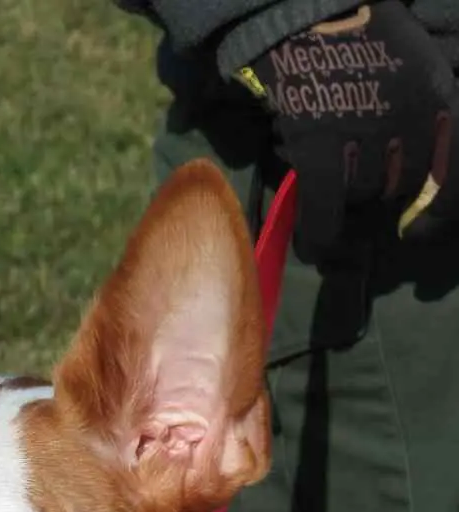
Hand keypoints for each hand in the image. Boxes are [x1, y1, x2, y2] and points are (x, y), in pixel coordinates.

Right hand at [236, 1, 457, 259]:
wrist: (311, 11)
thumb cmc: (365, 35)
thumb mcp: (419, 64)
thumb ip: (426, 111)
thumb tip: (424, 174)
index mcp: (438, 98)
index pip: (453, 171)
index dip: (442, 209)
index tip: (423, 230)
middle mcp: (409, 120)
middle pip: (403, 184)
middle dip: (385, 189)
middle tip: (362, 180)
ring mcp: (364, 135)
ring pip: (364, 193)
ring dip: (350, 194)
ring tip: (334, 176)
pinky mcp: (321, 146)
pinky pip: (325, 207)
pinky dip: (320, 232)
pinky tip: (316, 244)